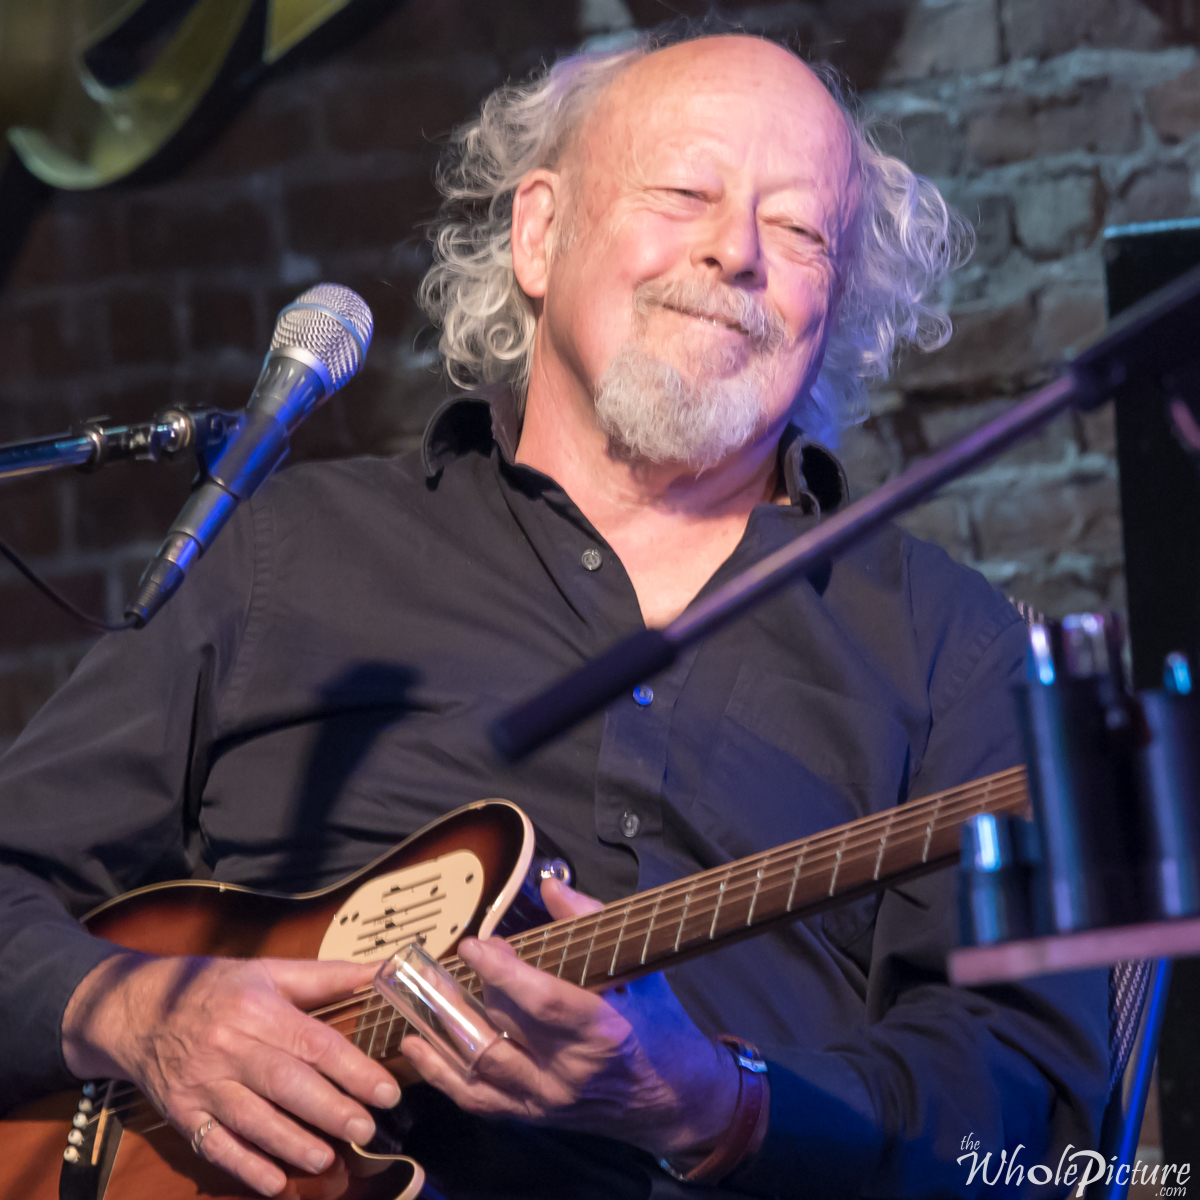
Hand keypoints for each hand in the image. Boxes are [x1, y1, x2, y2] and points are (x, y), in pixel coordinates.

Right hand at [62, 953, 400, 1196]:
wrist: (138, 1011)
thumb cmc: (215, 987)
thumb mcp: (268, 970)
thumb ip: (326, 976)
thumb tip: (380, 971)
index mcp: (257, 1007)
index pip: (313, 1042)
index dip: (352, 1069)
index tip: (386, 1090)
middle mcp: (229, 1046)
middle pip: (285, 1083)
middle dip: (329, 1110)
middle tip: (366, 1129)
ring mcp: (203, 1083)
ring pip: (252, 1119)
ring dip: (292, 1144)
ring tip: (328, 1159)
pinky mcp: (183, 1113)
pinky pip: (216, 1145)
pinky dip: (245, 1166)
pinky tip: (275, 1183)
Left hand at [400, 878, 739, 1158]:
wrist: (670, 1096)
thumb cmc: (655, 1020)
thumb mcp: (634, 966)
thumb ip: (589, 921)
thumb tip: (550, 884)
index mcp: (603, 1030)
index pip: (543, 1001)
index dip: (503, 972)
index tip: (475, 944)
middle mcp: (571, 1071)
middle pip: (504, 1028)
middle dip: (469, 990)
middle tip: (447, 959)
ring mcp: (547, 1100)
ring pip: (481, 1066)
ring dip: (443, 1031)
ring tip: (415, 997)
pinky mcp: (532, 1117)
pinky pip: (477, 1098)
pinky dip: (442, 1073)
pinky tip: (417, 1045)